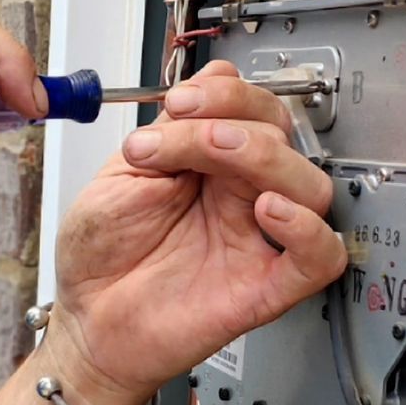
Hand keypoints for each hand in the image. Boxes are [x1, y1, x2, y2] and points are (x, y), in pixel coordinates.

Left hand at [49, 63, 346, 401]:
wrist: (85, 322)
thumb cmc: (100, 256)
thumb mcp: (120, 176)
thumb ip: (170, 131)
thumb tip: (213, 82)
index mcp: (209, 166)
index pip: (252, 111)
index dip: (225, 94)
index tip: (178, 102)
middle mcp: (240, 198)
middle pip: (284, 138)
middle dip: (234, 116)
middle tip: (182, 126)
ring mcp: (256, 240)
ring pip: (310, 186)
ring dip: (265, 156)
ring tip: (213, 152)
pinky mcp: (265, 287)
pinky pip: (320, 257)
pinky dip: (307, 228)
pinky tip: (269, 210)